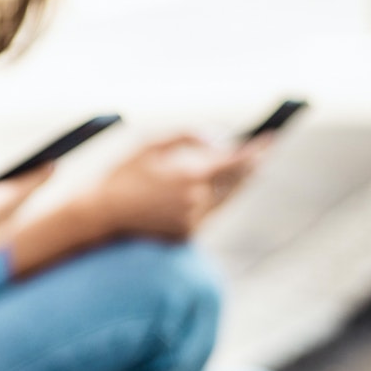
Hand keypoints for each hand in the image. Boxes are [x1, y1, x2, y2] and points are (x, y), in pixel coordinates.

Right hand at [90, 133, 258, 241]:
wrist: (102, 215)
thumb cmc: (123, 176)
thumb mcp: (149, 146)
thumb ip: (186, 137)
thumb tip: (218, 139)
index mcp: (189, 175)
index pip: (235, 162)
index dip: (255, 150)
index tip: (269, 139)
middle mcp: (196, 200)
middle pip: (237, 183)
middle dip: (251, 166)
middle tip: (261, 153)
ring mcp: (193, 219)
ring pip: (225, 199)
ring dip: (235, 184)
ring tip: (246, 168)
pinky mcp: (187, 233)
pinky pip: (209, 213)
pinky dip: (215, 199)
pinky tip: (218, 189)